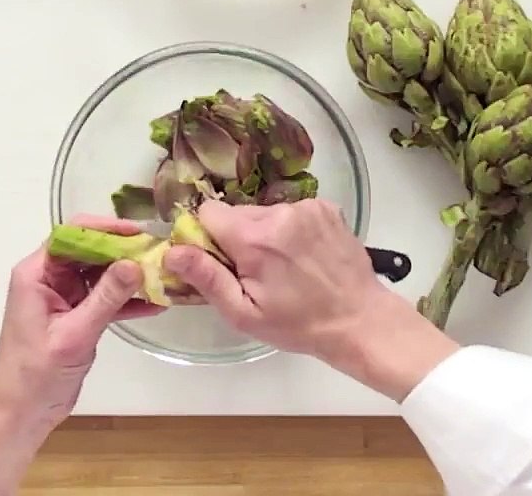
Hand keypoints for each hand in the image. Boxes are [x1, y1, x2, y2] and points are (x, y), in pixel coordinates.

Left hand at [0, 215, 163, 428]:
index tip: (140, 233)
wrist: (21, 414)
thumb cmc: (36, 374)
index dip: (105, 229)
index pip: (72, 235)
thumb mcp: (74, 334)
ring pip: (101, 274)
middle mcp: (48, 279)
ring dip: (130, 276)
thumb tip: (135, 263)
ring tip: (165, 274)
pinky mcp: (77, 317)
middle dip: (124, 250)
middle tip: (160, 252)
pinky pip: (105, 298)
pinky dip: (127, 301)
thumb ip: (105, 297)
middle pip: (90, 251)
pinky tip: (157, 303)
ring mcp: (64, 298)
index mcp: (36, 274)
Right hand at [164, 200, 458, 400]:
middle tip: (256, 274)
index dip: (207, 238)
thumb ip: (206, 279)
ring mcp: (307, 207)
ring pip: (263, 213)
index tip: (221, 263)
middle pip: (236, 213)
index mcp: (256, 238)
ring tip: (284, 268)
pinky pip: (290, 212)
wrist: (359, 320)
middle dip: (237, 239)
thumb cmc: (298, 324)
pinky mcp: (326, 207)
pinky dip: (289, 230)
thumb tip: (172, 251)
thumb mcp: (244, 313)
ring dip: (264, 235)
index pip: (208, 212)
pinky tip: (303, 257)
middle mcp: (281, 213)